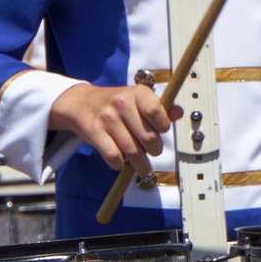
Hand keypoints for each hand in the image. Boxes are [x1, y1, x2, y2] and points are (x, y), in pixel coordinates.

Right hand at [48, 83, 169, 169]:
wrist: (81, 103)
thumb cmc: (116, 104)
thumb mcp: (137, 99)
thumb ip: (159, 108)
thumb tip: (178, 113)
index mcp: (137, 93)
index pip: (157, 111)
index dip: (163, 126)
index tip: (160, 130)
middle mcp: (121, 103)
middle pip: (148, 137)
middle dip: (154, 149)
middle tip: (152, 151)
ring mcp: (107, 118)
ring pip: (132, 151)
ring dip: (141, 164)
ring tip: (144, 168)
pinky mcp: (94, 132)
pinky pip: (114, 157)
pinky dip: (120, 165)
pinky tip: (122, 162)